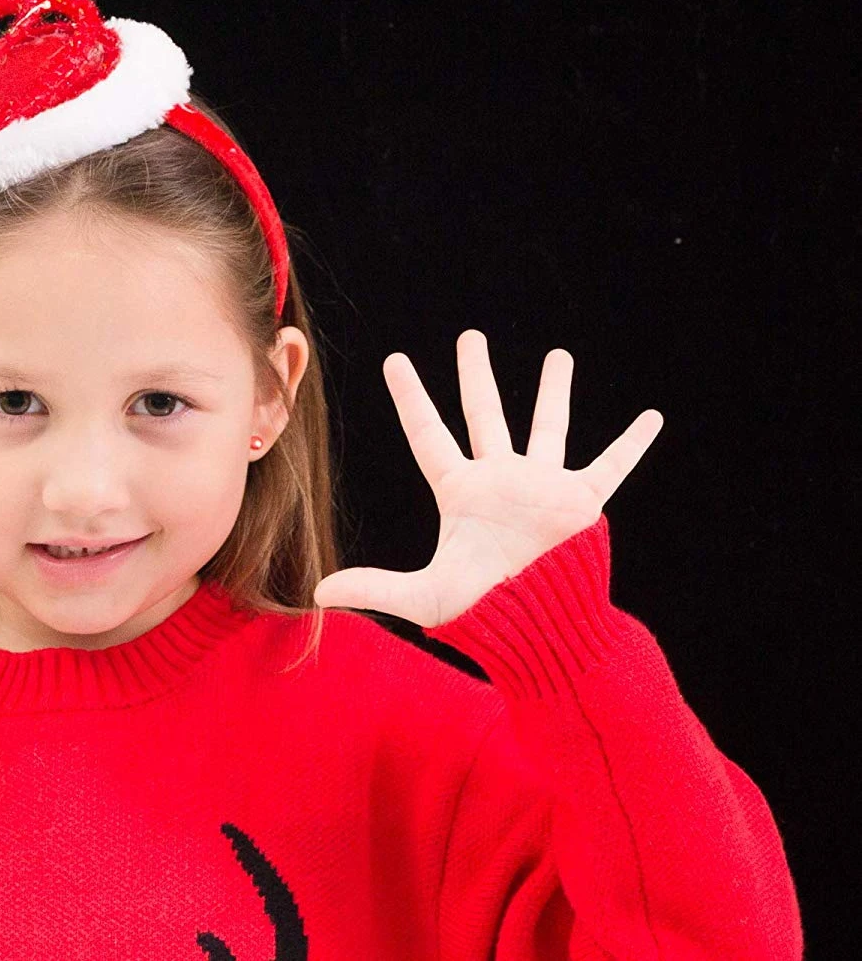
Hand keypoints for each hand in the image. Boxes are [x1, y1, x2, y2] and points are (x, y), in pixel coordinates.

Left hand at [313, 329, 661, 627]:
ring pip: (547, 426)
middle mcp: (500, 480)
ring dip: (553, 391)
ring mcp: (542, 488)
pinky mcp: (581, 503)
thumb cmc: (483, 613)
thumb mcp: (423, 595)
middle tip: (471, 336)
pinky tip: (652, 417)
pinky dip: (632, 443)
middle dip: (476, 375)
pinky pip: (611, 465)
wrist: (541, 630)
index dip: (411, 397)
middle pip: (483, 414)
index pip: (429, 434)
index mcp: (461, 493)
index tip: (395, 360)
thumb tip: (315, 592)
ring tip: (560, 355)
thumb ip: (373, 586)